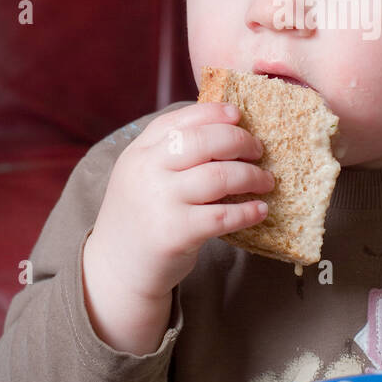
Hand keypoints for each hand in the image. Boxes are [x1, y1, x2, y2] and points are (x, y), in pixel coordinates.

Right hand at [84, 101, 274, 305]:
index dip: (213, 113)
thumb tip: (224, 129)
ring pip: (219, 176)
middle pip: (205, 141)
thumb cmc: (141, 215)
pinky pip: (223, 215)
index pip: (180, 120)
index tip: (238, 115)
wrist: (116, 268)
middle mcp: (147, 171)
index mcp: (139, 152)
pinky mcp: (176, 233)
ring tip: (266, 181)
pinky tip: (260, 210)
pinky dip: (248, 211)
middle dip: (240, 141)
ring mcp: (161, 202)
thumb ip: (170, 152)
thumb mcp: (142, 175)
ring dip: (252, 176)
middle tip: (258, 150)